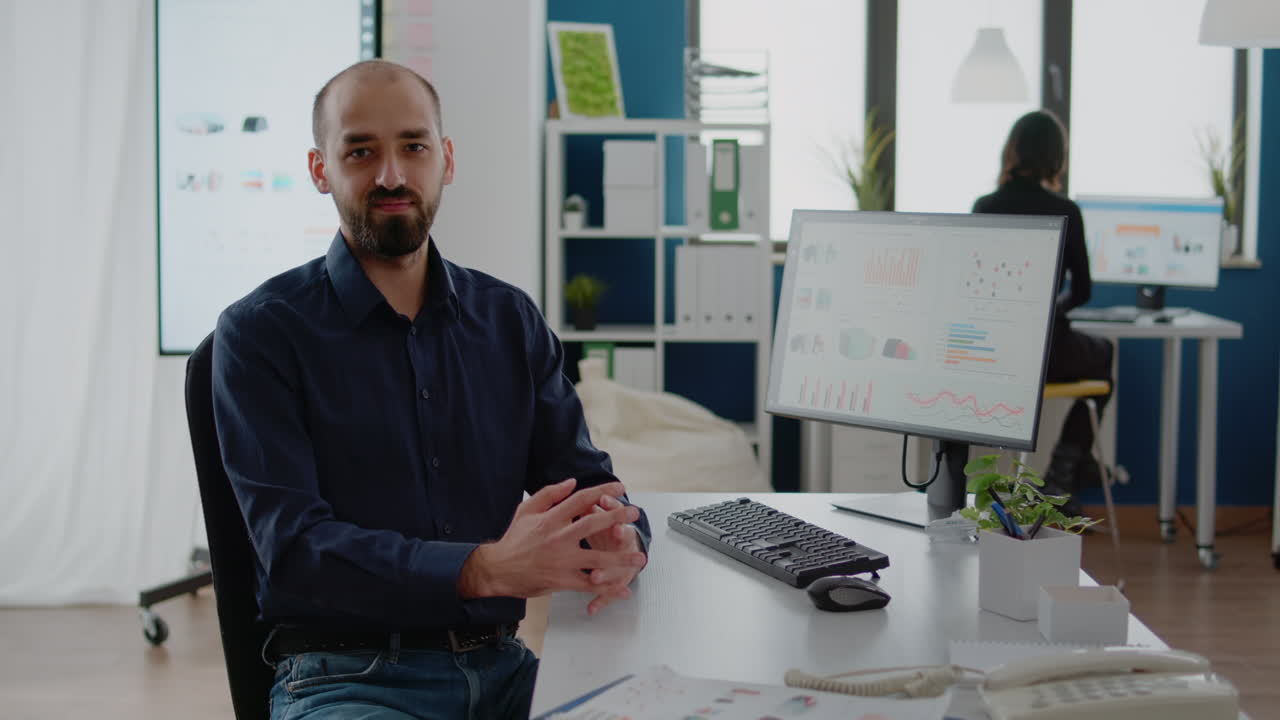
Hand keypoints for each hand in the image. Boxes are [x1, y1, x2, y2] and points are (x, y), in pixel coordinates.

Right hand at [458, 478, 646, 600]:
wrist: (498, 569)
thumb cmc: (514, 539)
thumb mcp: (526, 510)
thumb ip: (549, 494)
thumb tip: (572, 482)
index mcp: (551, 518)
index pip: (581, 500)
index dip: (602, 492)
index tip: (620, 489)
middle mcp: (558, 538)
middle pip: (592, 525)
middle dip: (616, 517)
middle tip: (635, 513)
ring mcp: (561, 560)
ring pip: (596, 559)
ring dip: (620, 559)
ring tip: (639, 557)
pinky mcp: (561, 580)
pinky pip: (588, 585)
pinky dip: (607, 589)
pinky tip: (623, 590)